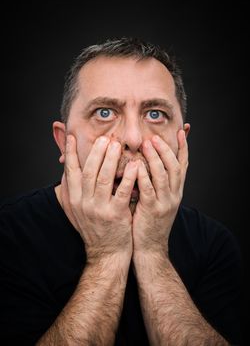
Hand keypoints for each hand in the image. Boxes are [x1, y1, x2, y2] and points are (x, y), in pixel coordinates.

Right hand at [64, 135, 137, 261]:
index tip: (73, 137)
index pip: (70, 171)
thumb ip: (70, 192)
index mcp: (73, 199)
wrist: (106, 253)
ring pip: (103, 178)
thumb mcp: (76, 212)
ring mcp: (99, 209)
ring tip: (117, 145)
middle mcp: (83, 203)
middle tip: (105, 138)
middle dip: (96, 152)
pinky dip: (128, 177)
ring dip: (110, 159)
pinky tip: (134, 165)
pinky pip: (122, 191)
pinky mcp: (115, 215)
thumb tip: (66, 172)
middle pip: (89, 171)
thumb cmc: (94, 229)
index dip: (71, 153)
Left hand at [132, 130, 187, 255]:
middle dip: (166, 150)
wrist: (150, 247)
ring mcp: (165, 203)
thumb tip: (146, 162)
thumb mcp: (158, 200)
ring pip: (163, 175)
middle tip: (155, 136)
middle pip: (174, 167)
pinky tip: (137, 165)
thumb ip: (155, 182)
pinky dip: (143, 176)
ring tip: (147, 144)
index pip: (183, 165)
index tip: (181, 131)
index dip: (183, 147)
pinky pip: (149, 190)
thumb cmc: (150, 221)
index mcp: (176, 191)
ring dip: (156, 158)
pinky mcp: (152, 210)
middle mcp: (174, 195)